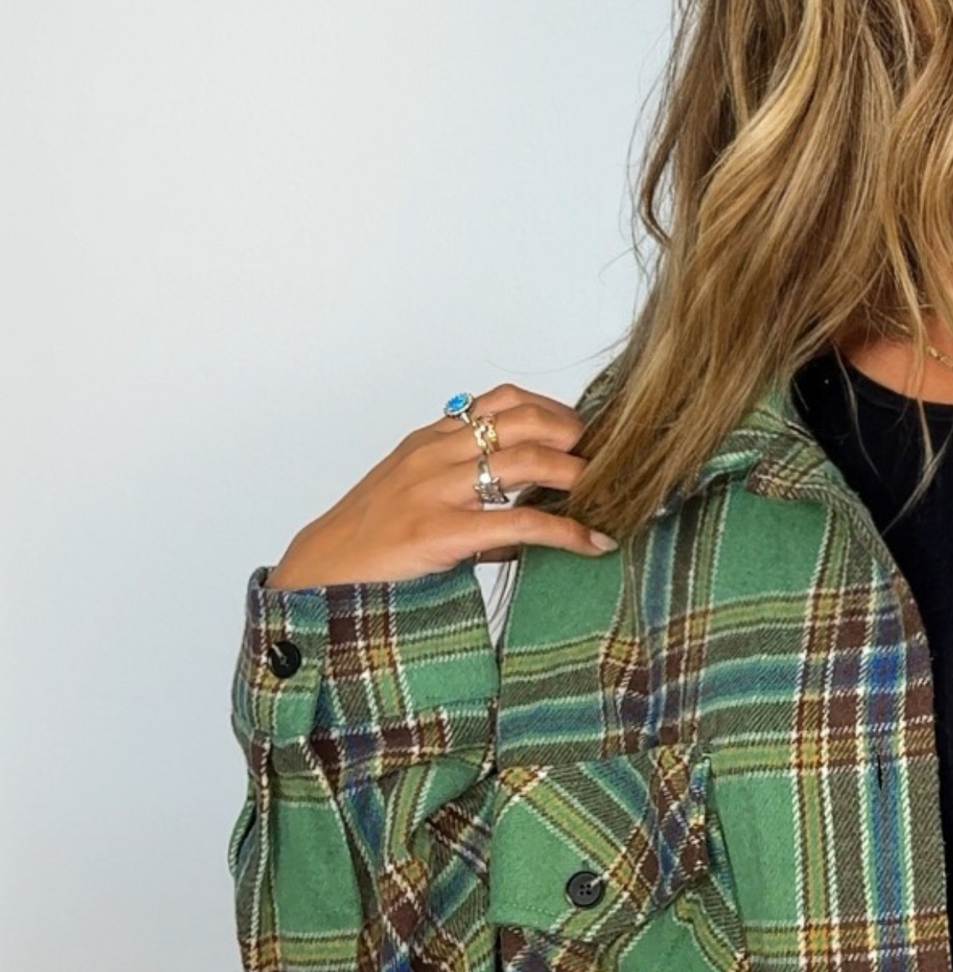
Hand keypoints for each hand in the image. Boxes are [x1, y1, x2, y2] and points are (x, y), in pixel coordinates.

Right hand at [265, 386, 615, 589]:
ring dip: (579, 475)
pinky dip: (567, 532)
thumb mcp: (417, 495)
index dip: (552, 409)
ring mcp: (437, 489)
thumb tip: (532, 515)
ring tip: (610, 494)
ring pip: (527, 461)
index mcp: (430, 439)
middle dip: (575, 435)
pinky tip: (593, 543)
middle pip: (523, 419)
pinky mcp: (442, 532)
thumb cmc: (372, 538)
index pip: (501, 400)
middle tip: (606, 461)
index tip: (583, 432)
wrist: (323, 571)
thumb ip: (469, 492)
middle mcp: (436, 453)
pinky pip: (519, 524)